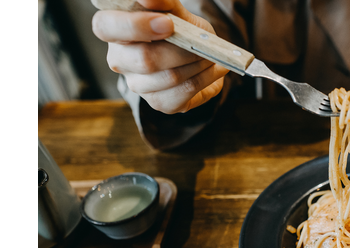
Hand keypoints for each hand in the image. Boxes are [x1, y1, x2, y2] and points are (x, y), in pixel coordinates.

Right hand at [92, 0, 228, 113]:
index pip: (105, 26)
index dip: (135, 25)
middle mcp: (120, 60)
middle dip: (182, 50)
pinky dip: (205, 78)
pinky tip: (212, 69)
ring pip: (170, 77)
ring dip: (198, 63)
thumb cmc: (181, 29)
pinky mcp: (159, 103)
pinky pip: (184, 92)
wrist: (200, 56)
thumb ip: (164, 3)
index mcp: (115, 31)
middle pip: (144, 59)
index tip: (167, 23)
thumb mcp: (175, 11)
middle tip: (200, 43)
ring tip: (210, 55)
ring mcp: (138, 85)